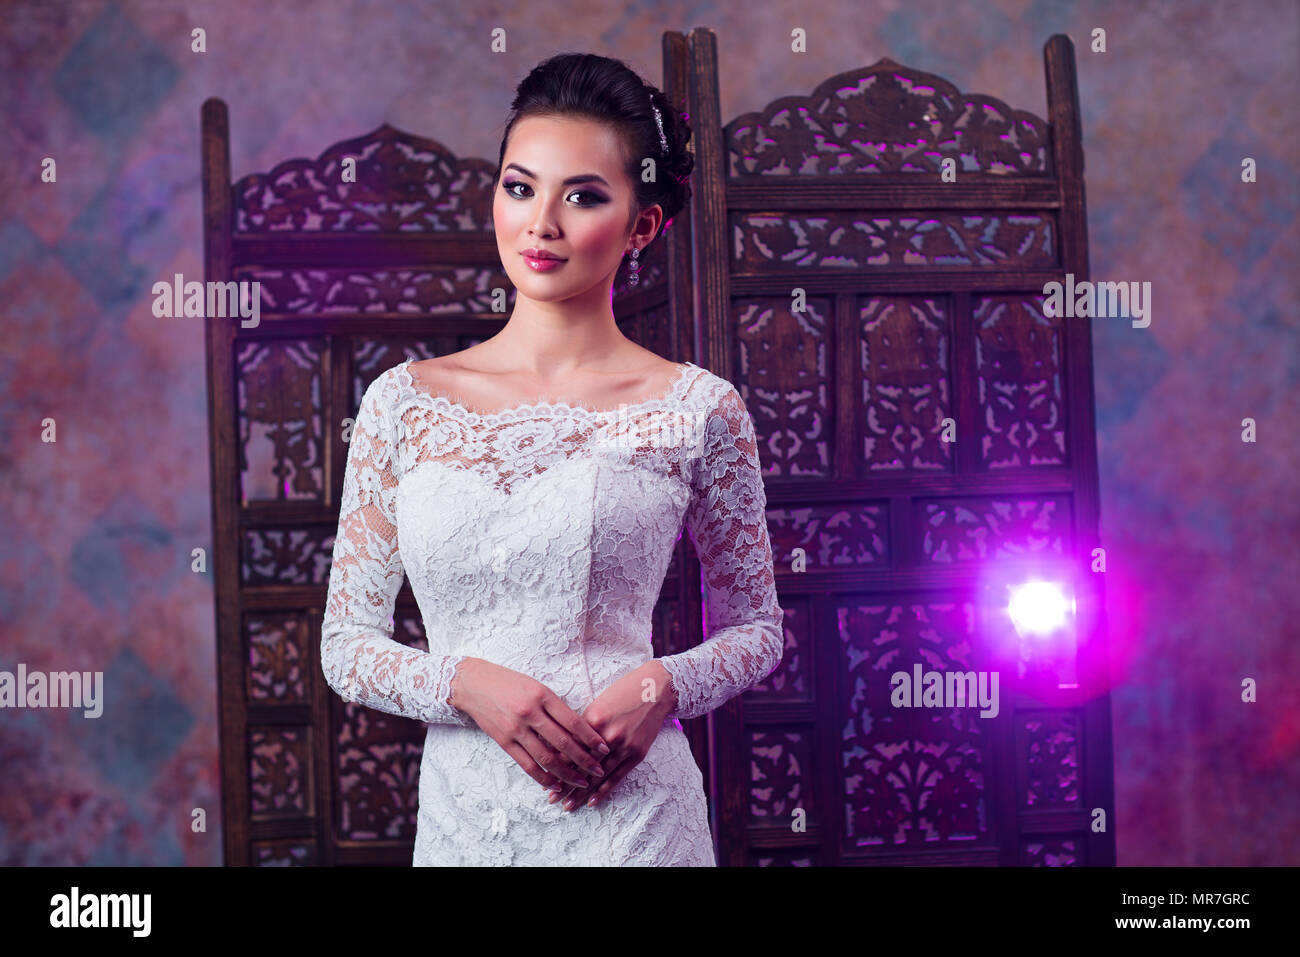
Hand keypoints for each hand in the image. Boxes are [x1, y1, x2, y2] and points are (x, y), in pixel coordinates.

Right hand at [449, 657, 609, 789]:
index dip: (591, 738)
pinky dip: (543, 778)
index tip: (605, 748)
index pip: (573, 721)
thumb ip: (555, 707)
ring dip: (567, 773)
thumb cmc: (510, 683)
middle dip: (584, 760)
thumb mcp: (537, 686)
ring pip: (547, 758)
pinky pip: (527, 765)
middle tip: (598, 771)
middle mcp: (531, 713)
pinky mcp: (504, 741)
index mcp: (543, 696)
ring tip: (581, 782)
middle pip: (563, 743)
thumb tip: (579, 731)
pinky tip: (555, 785)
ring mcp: (516, 729)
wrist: (474, 684)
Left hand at [550, 660, 676, 811]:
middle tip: (550, 799)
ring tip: (567, 805)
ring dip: (581, 792)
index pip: (569, 747)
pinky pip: (617, 776)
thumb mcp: (599, 703)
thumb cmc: (624, 692)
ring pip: (597, 775)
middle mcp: (607, 735)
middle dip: (564, 784)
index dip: (555, 764)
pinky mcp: (637, 753)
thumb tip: (565, 744)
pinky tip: (592, 801)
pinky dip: (604, 790)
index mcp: (593, 720)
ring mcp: (624, 746)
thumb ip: (584, 726)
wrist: (656, 689)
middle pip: (581, 765)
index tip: (544, 777)